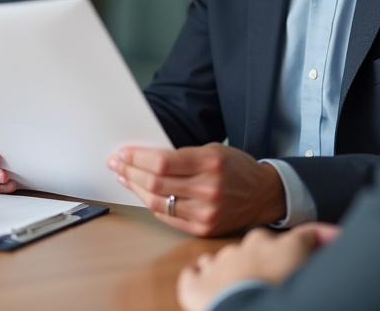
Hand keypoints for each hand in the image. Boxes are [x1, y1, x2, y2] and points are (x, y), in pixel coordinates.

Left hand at [107, 143, 285, 235]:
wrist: (264, 195)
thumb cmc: (236, 168)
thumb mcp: (213, 150)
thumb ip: (182, 155)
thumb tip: (144, 157)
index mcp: (210, 163)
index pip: (162, 162)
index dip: (137, 158)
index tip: (122, 153)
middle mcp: (208, 189)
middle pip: (156, 182)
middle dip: (130, 171)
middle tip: (116, 163)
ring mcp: (206, 213)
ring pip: (158, 202)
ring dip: (135, 189)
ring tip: (124, 177)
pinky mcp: (203, 229)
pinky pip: (168, 217)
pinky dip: (151, 204)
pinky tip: (142, 194)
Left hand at [176, 224, 340, 310]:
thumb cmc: (282, 291)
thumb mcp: (305, 258)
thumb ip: (317, 242)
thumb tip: (337, 233)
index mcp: (269, 241)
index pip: (293, 240)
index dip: (304, 249)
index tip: (309, 261)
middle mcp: (240, 248)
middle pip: (254, 252)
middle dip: (264, 265)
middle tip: (275, 284)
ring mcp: (215, 265)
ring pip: (221, 262)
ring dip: (230, 274)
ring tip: (241, 292)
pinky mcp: (194, 285)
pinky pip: (192, 276)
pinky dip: (198, 281)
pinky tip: (210, 291)